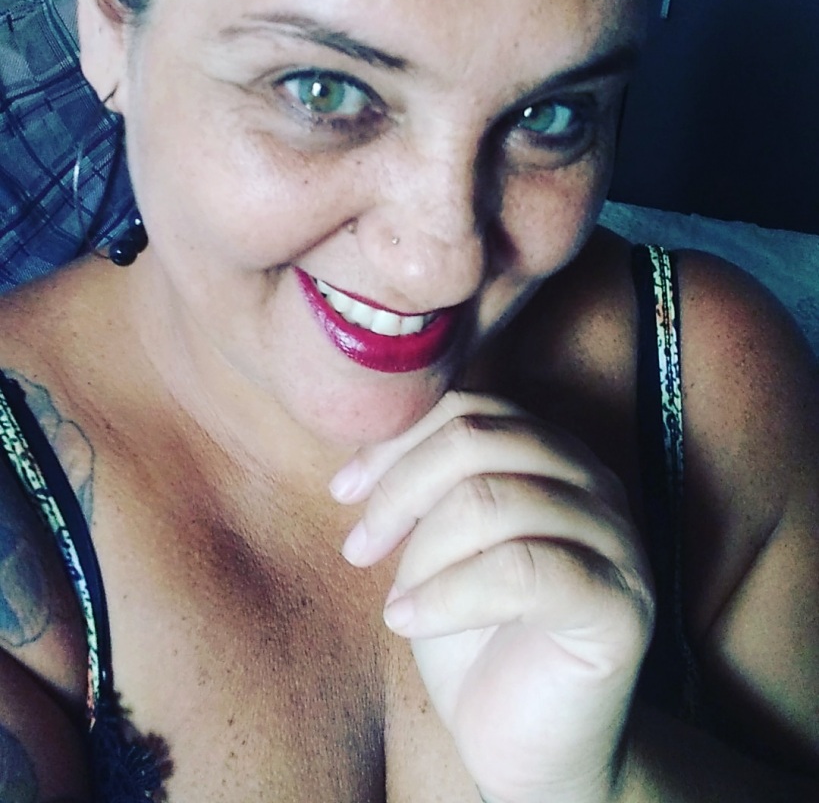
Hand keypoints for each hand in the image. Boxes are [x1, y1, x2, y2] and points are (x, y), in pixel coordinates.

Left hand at [330, 392, 654, 802]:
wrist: (527, 743)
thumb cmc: (476, 637)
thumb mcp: (436, 542)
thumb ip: (425, 484)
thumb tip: (364, 446)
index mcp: (552, 454)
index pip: (467, 410)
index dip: (395, 445)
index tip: (343, 492)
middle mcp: (593, 481)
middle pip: (476, 441)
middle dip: (399, 493)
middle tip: (360, 550)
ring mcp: (615, 538)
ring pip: (491, 500)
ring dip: (421, 554)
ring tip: (397, 601)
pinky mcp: (618, 601)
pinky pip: (517, 571)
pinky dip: (447, 596)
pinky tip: (411, 623)